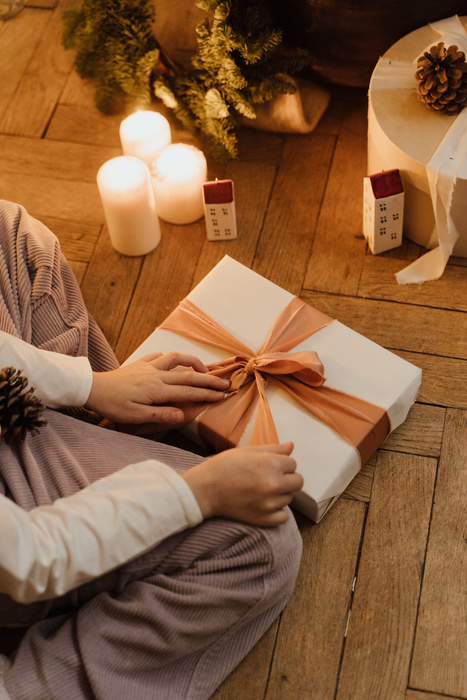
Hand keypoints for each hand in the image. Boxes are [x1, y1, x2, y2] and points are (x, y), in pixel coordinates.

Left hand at [85, 351, 229, 425]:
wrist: (92, 388)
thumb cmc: (113, 405)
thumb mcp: (135, 417)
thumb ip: (160, 415)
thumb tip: (182, 416)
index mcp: (157, 390)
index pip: (188, 392)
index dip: (207, 394)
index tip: (223, 396)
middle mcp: (157, 375)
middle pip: (189, 376)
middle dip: (209, 380)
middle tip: (225, 383)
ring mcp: (149, 366)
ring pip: (177, 359)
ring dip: (193, 362)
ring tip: (204, 369)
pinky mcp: (140, 363)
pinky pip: (160, 356)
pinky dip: (171, 357)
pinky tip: (174, 362)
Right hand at [182, 442, 303, 526]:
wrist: (204, 489)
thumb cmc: (223, 466)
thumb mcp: (247, 451)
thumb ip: (273, 449)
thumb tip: (292, 446)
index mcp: (271, 464)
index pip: (293, 463)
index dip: (282, 463)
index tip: (269, 466)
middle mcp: (273, 484)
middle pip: (298, 482)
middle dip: (287, 478)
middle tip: (270, 478)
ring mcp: (269, 503)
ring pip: (289, 498)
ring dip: (280, 494)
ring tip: (261, 490)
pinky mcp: (263, 519)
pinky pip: (283, 517)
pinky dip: (277, 512)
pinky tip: (264, 504)